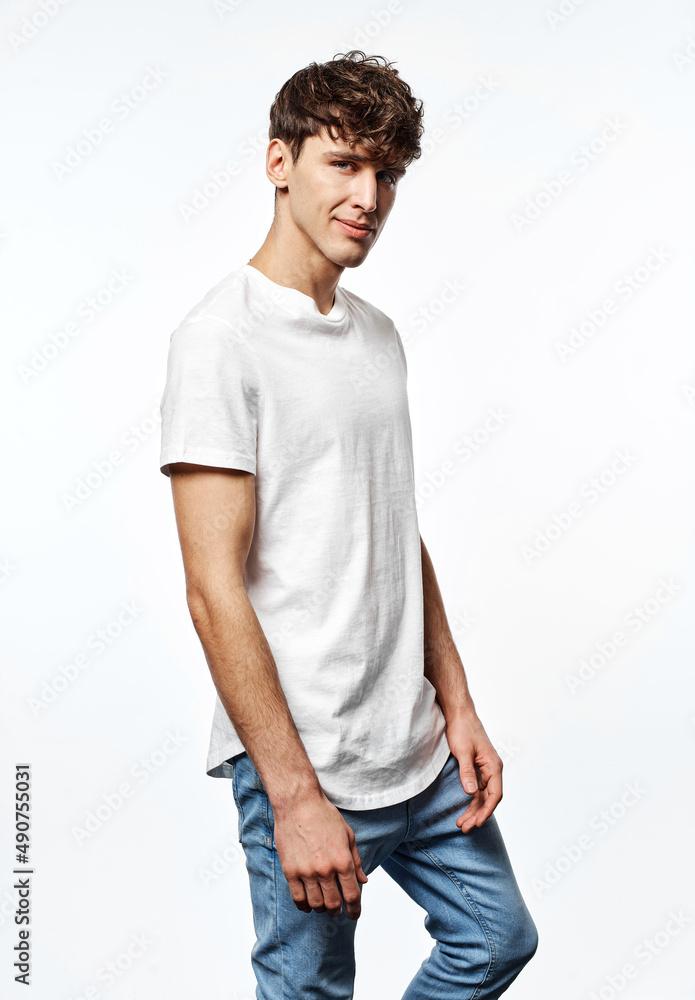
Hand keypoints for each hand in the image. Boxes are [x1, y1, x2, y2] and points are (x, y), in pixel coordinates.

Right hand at [272, 792, 367, 920]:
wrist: (298, 803)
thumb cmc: (324, 815)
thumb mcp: (348, 835)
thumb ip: (356, 860)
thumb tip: (363, 880)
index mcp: (343, 861)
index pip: (352, 895)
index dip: (355, 910)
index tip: (354, 914)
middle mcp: (326, 870)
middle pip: (334, 904)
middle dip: (337, 911)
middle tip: (337, 910)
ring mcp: (306, 872)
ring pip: (316, 904)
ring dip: (321, 908)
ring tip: (322, 905)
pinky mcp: (290, 871)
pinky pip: (297, 898)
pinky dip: (304, 906)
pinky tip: (308, 903)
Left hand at [446, 710, 502, 832]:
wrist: (458, 714)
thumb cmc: (463, 729)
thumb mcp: (463, 751)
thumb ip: (467, 772)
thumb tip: (470, 792)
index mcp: (494, 766)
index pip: (495, 794)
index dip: (487, 810)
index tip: (477, 822)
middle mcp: (492, 770)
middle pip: (488, 799)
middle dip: (477, 814)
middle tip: (464, 828)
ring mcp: (484, 771)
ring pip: (482, 797)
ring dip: (473, 811)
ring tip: (462, 824)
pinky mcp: (476, 769)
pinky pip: (476, 790)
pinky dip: (470, 801)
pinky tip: (464, 811)